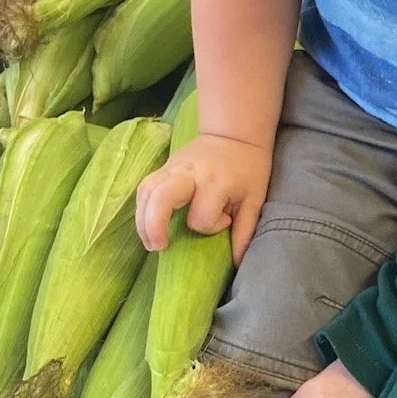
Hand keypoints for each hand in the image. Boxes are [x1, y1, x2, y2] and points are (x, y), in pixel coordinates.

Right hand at [135, 134, 272, 262]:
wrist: (234, 134)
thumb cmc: (248, 169)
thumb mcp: (254, 200)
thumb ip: (245, 232)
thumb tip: (237, 263)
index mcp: (215, 182)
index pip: (201, 217)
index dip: (211, 226)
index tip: (225, 219)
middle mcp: (189, 174)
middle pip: (160, 198)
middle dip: (155, 226)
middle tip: (159, 247)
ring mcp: (172, 168)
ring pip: (146, 192)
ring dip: (143, 221)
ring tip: (151, 243)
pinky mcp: (163, 167)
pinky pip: (144, 188)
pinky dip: (142, 208)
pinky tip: (147, 224)